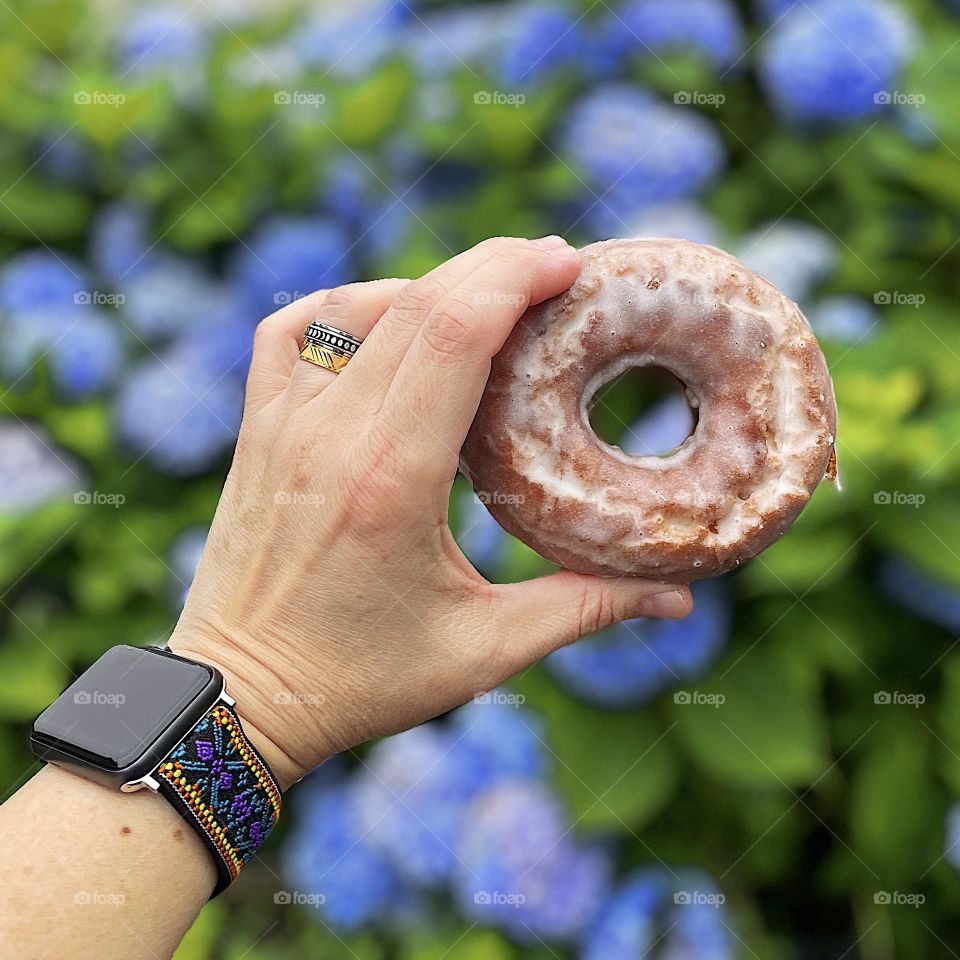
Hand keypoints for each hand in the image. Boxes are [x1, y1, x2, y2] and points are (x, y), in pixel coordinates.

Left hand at [169, 236, 691, 787]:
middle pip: (418, 303)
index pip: (455, 332)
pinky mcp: (257, 430)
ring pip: (355, 304)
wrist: (239, 697)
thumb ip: (584, 611)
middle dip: (495, 267)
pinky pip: (293, 331)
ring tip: (487, 299)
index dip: (516, 278)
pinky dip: (348, 306)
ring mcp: (282, 425)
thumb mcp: (483, 650)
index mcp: (392, 479)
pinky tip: (388, 319)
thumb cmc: (359, 681)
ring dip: (429, 286)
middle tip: (554, 267)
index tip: (570, 264)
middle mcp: (330, 435)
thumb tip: (679, 600)